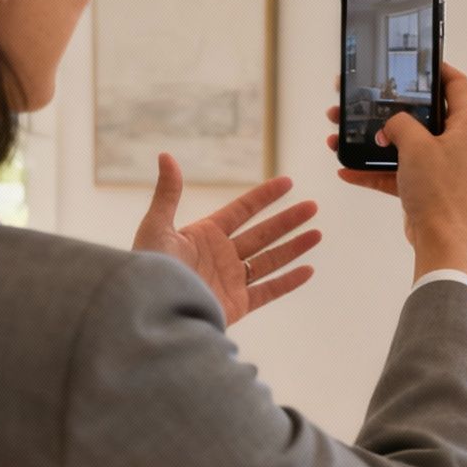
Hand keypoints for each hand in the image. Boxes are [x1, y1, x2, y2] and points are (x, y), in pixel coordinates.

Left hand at [134, 153, 321, 324]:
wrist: (152, 311)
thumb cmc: (149, 270)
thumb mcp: (156, 227)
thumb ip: (168, 194)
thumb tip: (165, 156)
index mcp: (204, 236)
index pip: (242, 211)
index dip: (264, 196)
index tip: (287, 183)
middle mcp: (221, 256)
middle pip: (262, 233)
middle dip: (288, 220)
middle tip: (312, 206)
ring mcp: (230, 281)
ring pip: (269, 260)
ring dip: (294, 247)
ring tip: (317, 234)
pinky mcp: (236, 304)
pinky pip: (268, 291)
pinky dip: (288, 282)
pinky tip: (307, 270)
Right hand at [325, 63, 466, 280]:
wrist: (442, 243)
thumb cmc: (439, 192)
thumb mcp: (415, 146)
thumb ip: (399, 124)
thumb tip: (390, 126)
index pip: (457, 85)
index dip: (437, 69)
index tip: (417, 64)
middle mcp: (463, 145)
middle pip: (424, 116)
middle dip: (389, 111)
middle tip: (365, 102)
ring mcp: (448, 168)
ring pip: (408, 146)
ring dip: (377, 142)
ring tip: (346, 136)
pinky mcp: (433, 189)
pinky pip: (402, 172)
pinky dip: (379, 170)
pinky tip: (348, 170)